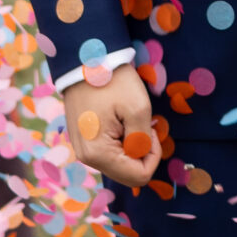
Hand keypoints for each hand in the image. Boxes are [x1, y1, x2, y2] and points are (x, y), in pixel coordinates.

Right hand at [62, 66, 156, 186]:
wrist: (85, 60)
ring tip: (130, 119)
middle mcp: (86, 158)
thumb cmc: (113, 81)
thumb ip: (142, 140)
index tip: (151, 130)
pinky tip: (120, 120)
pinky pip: (109, 152)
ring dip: (132, 146)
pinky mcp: (84, 140)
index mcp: (98, 154)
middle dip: (142, 153)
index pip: (138, 177)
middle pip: (127, 173)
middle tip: (144, 126)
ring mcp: (83, 149)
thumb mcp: (138, 108)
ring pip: (119, 163)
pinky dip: (121, 141)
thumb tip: (141, 156)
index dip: (153, 157)